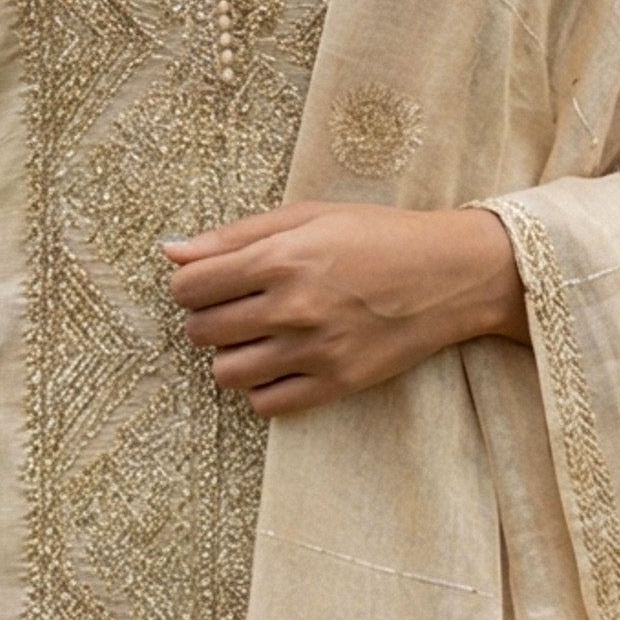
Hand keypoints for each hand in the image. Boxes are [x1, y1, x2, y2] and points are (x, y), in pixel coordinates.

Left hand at [164, 202, 524, 414]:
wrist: (449, 274)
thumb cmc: (376, 236)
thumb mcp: (307, 216)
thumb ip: (235, 236)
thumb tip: (170, 250)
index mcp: (281, 257)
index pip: (189, 286)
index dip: (191, 284)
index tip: (210, 282)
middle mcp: (293, 306)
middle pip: (201, 331)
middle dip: (208, 318)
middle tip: (239, 307)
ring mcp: (314, 350)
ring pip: (225, 373)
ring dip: (231, 355)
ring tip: (258, 336)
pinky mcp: (335, 383)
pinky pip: (266, 403)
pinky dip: (264, 386)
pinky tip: (283, 362)